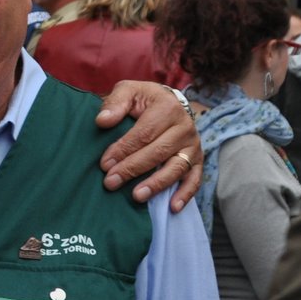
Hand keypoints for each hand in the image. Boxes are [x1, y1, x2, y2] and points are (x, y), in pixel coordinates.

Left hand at [95, 82, 202, 211]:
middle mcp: (185, 127)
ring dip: (156, 184)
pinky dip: (185, 194)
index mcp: (168, 108)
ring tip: (137, 196)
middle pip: (158, 152)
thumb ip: (115, 103)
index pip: (143, 133)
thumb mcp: (128, 91)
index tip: (104, 164)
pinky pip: (194, 179)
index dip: (123, 149)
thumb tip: (102, 121)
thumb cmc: (143, 100)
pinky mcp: (198, 160)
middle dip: (133, 169)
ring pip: (176, 168)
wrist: (169, 103)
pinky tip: (172, 207)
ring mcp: (193, 145)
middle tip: (111, 183)